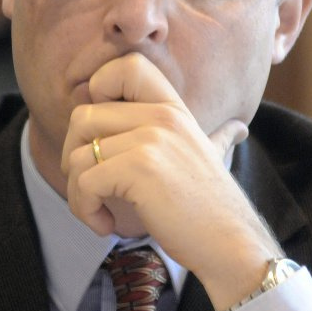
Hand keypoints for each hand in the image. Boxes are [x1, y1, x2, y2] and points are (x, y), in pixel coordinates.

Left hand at [60, 52, 281, 310]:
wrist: (230, 245)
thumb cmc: (212, 209)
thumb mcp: (211, 158)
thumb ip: (214, 136)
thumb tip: (237, 128)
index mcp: (173, 108)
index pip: (126, 66)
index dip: (99, 91)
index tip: (105, 133)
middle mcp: (162, 115)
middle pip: (83, 116)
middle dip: (74, 156)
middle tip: (91, 187)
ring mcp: (152, 139)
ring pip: (78, 155)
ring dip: (77, 193)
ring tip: (99, 212)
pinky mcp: (140, 168)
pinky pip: (84, 181)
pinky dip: (85, 209)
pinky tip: (106, 225)